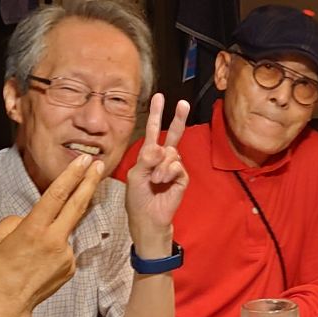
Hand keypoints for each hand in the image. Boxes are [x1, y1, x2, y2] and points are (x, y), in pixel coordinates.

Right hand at [0, 151, 106, 314]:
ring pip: (64, 230)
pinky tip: (37, 263)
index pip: (57, 195)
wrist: (6, 306)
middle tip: (98, 165)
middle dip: (89, 182)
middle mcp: (54, 240)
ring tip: (30, 251)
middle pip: (77, 205)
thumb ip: (13, 221)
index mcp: (33, 229)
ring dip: (54, 229)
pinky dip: (53, 248)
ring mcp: (65, 255)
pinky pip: (63, 249)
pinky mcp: (70, 267)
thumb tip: (29, 219)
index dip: (72, 175)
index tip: (83, 161)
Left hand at [124, 93, 191, 247]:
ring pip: (171, 154)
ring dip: (160, 167)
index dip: (157, 114)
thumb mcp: (134, 176)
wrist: (148, 219)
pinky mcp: (182, 178)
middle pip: (173, 134)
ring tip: (155, 181)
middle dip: (178, 119)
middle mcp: (163, 158)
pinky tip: (162, 183)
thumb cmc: (137, 199)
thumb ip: (145, 160)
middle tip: (183, 103)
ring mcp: (173, 167)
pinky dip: (167, 173)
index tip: (160, 97)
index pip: (154, 131)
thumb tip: (161, 148)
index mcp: (148, 155)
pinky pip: (177, 166)